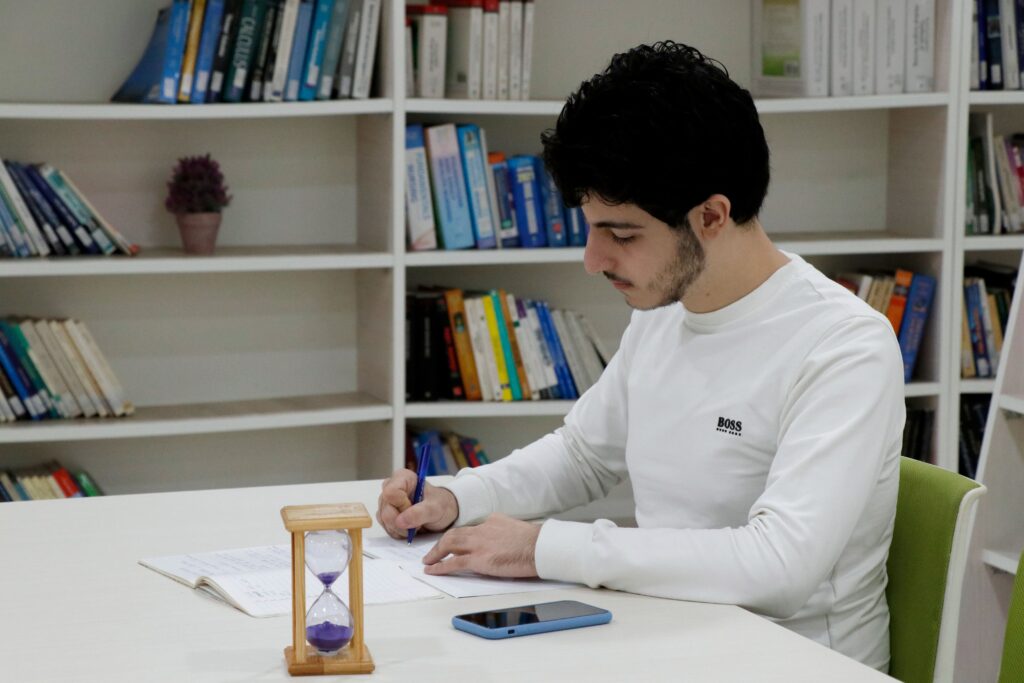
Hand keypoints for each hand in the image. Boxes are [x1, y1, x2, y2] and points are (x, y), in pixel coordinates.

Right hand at [376, 468, 458, 539]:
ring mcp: (387, 502)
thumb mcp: (435, 508)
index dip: (401, 505)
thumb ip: (419, 513)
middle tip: (417, 521)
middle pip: (386, 509)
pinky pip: (387, 528)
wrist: (443, 514)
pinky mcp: (386, 515)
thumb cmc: (441, 504)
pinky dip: (399, 532)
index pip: (390, 492)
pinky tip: (410, 528)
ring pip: (384, 520)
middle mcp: (391, 487)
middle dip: (402, 521)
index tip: (414, 508)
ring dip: (401, 528)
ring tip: (416, 524)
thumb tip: (400, 521)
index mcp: (403, 477)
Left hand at [422, 514, 539, 577]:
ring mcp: (479, 544)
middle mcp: (482, 529)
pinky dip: (440, 566)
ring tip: (428, 561)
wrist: (539, 547)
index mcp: (492, 521)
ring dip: (436, 553)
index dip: (460, 537)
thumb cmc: (534, 542)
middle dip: (441, 543)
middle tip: (433, 552)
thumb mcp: (516, 529)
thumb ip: (504, 532)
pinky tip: (432, 571)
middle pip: (455, 533)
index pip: (471, 528)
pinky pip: (453, 562)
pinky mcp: (479, 559)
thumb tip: (501, 542)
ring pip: (449, 544)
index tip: (453, 543)